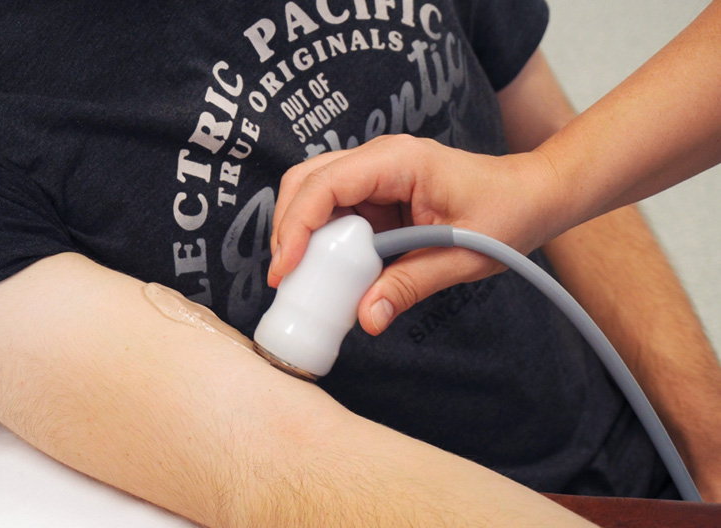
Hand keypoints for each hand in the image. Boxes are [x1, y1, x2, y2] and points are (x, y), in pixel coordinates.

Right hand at [269, 134, 565, 334]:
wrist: (532, 195)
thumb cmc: (506, 213)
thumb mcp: (461, 257)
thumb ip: (409, 285)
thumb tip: (366, 318)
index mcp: (398, 161)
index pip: (326, 184)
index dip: (298, 226)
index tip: (286, 270)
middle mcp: (378, 158)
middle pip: (305, 181)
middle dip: (287, 228)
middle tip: (284, 278)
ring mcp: (374, 173)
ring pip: (312, 193)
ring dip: (300, 233)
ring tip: (299, 277)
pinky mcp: (375, 192)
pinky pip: (334, 211)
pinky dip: (321, 239)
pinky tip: (326, 270)